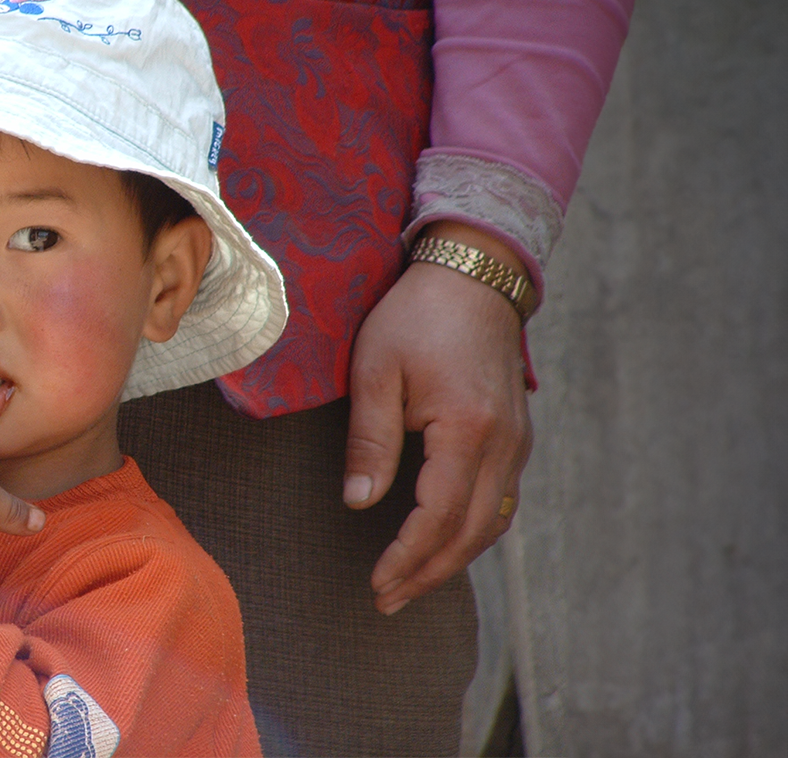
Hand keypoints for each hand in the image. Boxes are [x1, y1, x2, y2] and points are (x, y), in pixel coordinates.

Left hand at [345, 222, 531, 613]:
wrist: (474, 275)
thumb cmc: (416, 316)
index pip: (439, 515)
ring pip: (493, 523)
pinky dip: (472, 532)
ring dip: (452, 559)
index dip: (408, 556)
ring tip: (411, 583)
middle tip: (388, 601)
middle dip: (429, 573)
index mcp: (467, 429)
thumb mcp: (376, 371)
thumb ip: (369, 441)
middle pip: (472, 532)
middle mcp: (504, 444)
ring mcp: (518, 442)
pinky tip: (443, 543)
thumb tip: (358, 503)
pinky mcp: (516, 436)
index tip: (378, 584)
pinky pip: (501, 500)